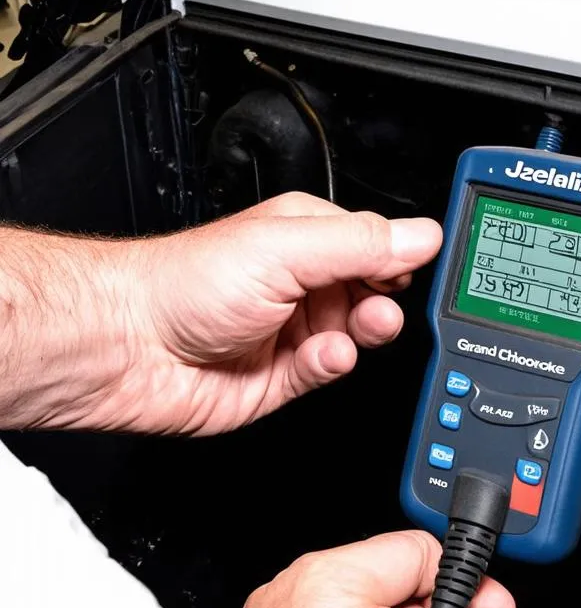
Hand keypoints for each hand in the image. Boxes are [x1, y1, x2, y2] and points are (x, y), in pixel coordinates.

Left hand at [0, 192, 440, 432]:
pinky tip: (322, 354)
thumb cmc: (185, 285)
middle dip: (386, 300)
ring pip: (359, 333)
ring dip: (363, 332)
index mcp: (309, 236)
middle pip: (377, 291)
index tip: (419, 273)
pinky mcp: (287, 373)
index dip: (404, 258)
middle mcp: (305, 280)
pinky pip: (332, 368)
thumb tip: (424, 233)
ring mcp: (296, 327)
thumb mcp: (287, 249)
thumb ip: (362, 244)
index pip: (380, 243)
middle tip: (380, 304)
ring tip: (354, 329)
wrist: (130, 348)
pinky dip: (333, 363)